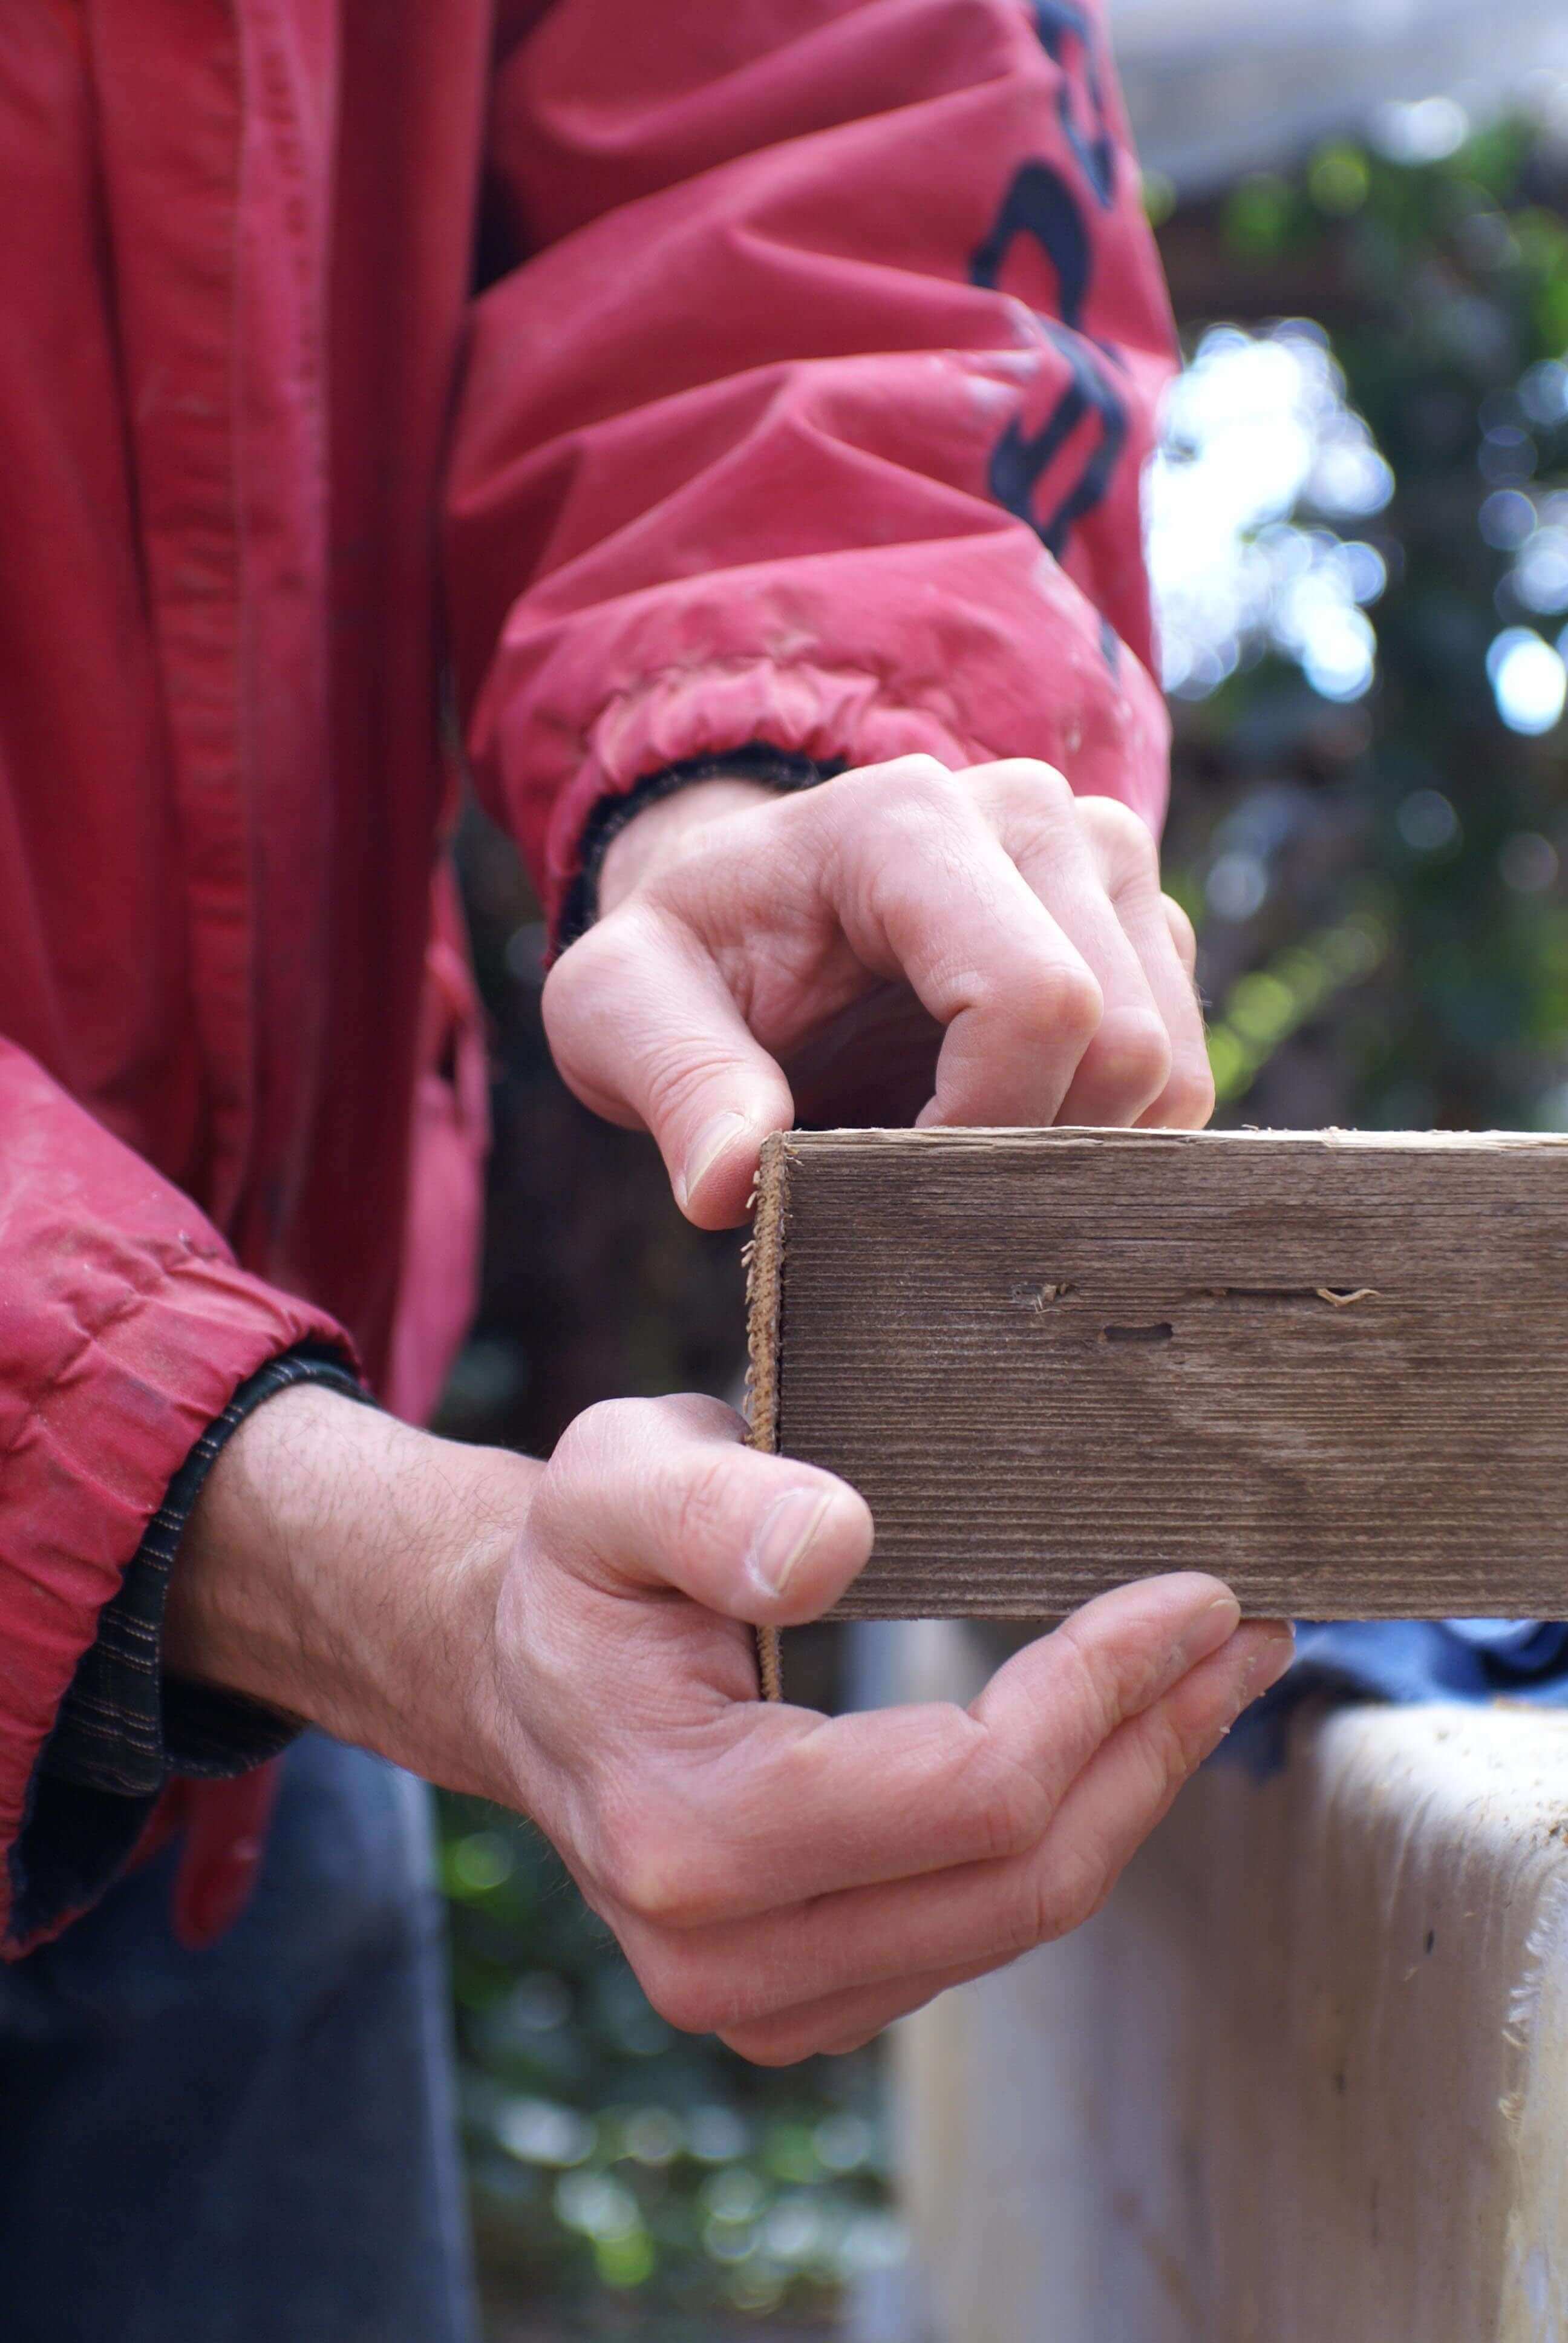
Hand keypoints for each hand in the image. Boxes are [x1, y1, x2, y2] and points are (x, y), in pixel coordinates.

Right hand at [169, 1384, 1291, 2063]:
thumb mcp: (616, 1482)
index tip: (1193, 1591)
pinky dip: (1071, 1835)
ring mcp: (765, 2000)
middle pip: (1020, 1880)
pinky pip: (982, 1932)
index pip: (964, 1790)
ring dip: (1136, 1792)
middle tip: (1249, 1632)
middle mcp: (722, 1956)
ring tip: (1213, 1672)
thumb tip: (831, 1544)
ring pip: (1018, 1920)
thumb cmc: (581, 1562)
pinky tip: (1120, 1742)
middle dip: (1156, 1747)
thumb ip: (715, 1504)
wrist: (522, 1668)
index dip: (1101, 1692)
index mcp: (683, 1829)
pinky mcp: (806, 1999)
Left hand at [545, 758, 1211, 1228]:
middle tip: (920, 1198)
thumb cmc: (690, 965)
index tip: (889, 1190)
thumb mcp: (618, 1012)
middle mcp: (1036, 816)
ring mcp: (1109, 865)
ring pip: (1169, 1070)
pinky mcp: (1145, 928)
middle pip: (1120, 1044)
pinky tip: (1009, 1144)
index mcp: (908, 820)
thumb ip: (672, 1082)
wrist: (748, 925)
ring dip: (1072, 1160)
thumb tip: (729, 1186)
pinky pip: (1182, 1078)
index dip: (984, 1132)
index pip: (1034, 1001)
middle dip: (1026, 1160)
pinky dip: (1106, 1144)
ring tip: (955, 1168)